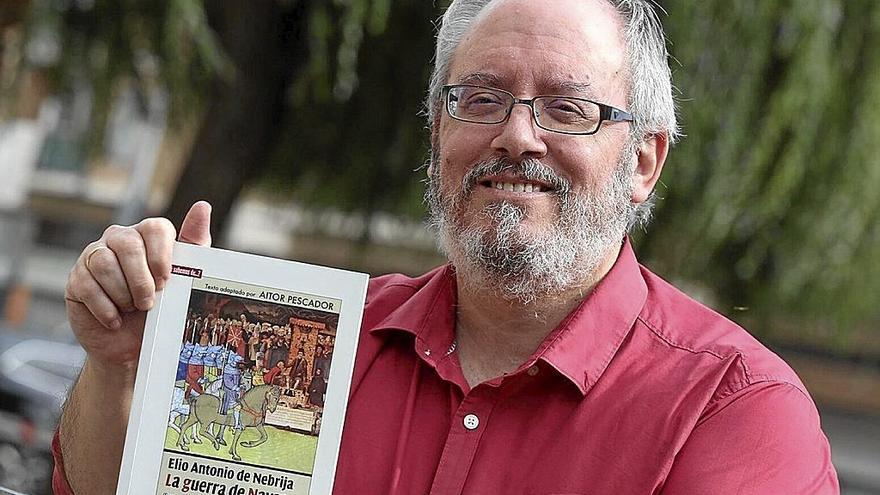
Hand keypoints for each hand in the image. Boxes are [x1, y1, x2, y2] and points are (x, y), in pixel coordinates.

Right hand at [64, 201, 212, 370]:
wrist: (132, 345)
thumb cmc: (159, 309)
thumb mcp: (183, 279)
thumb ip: (194, 246)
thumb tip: (202, 207)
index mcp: (148, 236)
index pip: (155, 228)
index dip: (161, 254)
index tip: (166, 279)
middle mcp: (119, 240)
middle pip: (128, 244)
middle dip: (141, 279)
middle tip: (149, 301)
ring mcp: (94, 257)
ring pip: (104, 262)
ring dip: (123, 293)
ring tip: (133, 309)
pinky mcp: (76, 279)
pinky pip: (86, 286)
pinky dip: (105, 308)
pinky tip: (116, 319)